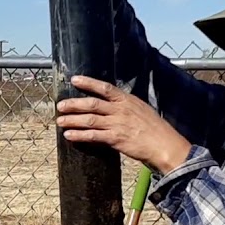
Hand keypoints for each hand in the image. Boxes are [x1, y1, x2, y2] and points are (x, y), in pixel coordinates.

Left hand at [56, 75, 190, 173]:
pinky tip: (69, 135)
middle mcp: (121, 110)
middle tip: (60, 105)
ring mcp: (117, 124)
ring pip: (89, 120)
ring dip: (72, 120)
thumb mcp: (142, 110)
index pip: (105, 88)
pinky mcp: (116, 139)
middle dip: (74, 104)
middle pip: (92, 104)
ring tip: (60, 121)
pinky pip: (93, 136)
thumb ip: (126, 107)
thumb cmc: (156, 129)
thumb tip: (112, 106)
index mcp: (127, 100)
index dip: (88, 82)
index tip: (74, 79)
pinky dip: (79, 135)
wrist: (165, 145)